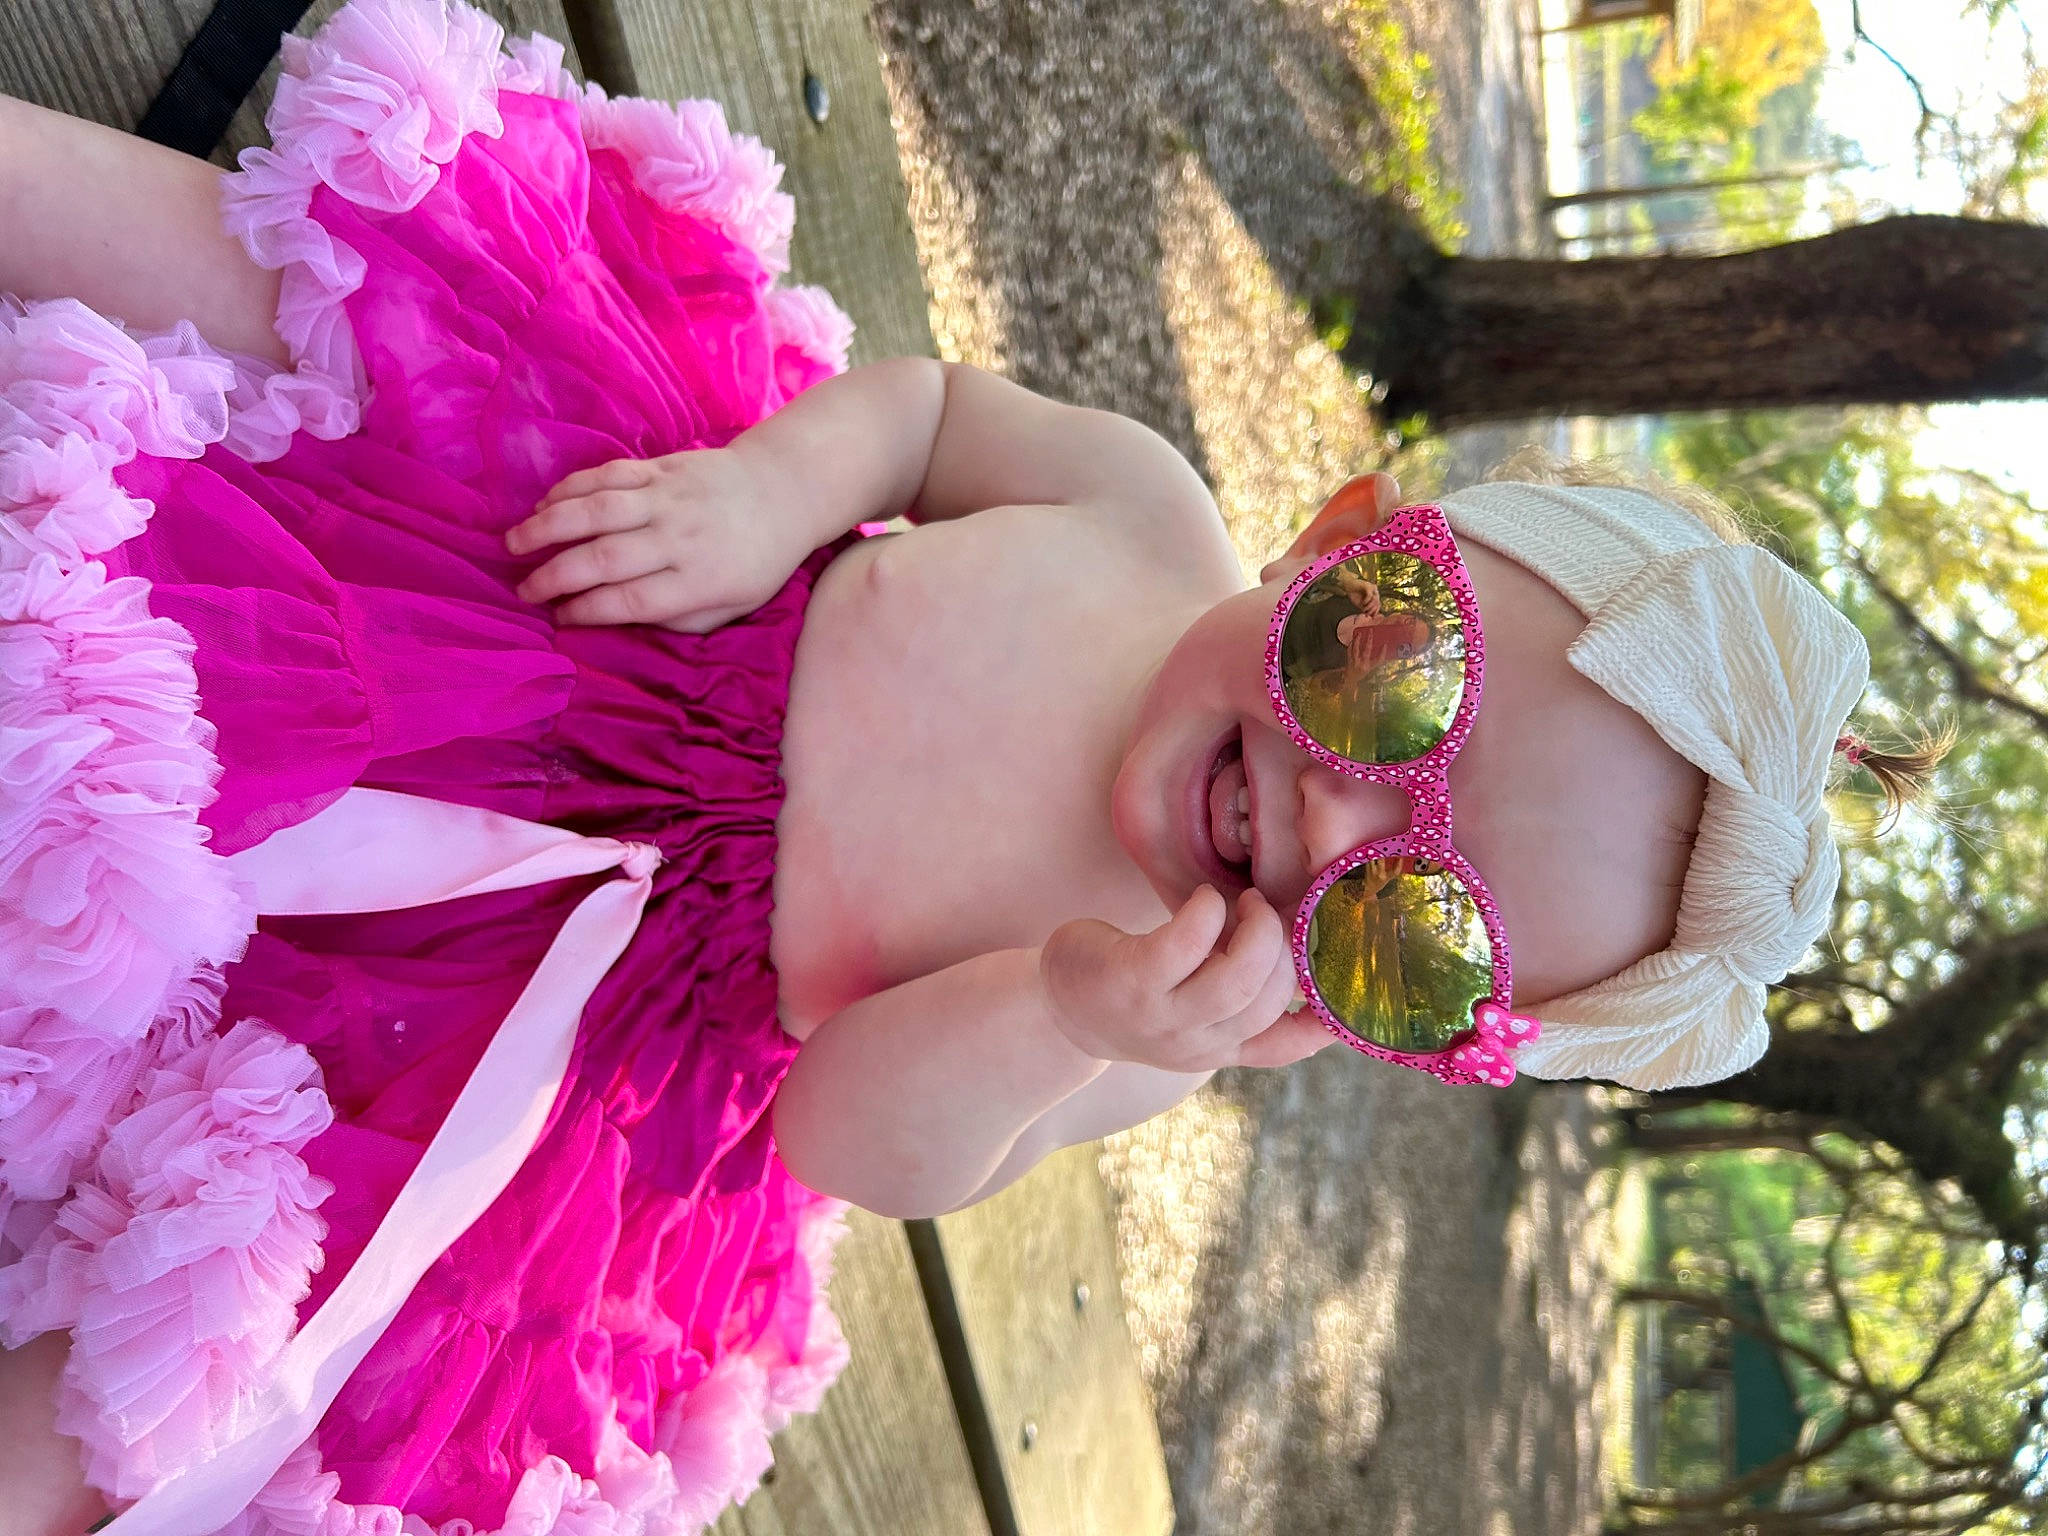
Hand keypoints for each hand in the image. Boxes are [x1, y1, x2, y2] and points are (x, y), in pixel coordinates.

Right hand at [504, 447, 800, 630]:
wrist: (783, 492)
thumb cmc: (754, 563)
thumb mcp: (732, 607)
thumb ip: (680, 620)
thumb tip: (619, 624)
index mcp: (701, 580)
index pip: (632, 601)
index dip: (587, 611)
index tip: (557, 619)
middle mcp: (681, 537)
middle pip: (606, 558)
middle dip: (556, 576)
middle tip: (524, 590)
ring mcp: (669, 497)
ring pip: (598, 510)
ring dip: (549, 526)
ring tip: (514, 544)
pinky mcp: (662, 467)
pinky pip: (607, 475)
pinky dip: (571, 489)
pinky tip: (544, 506)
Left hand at [1038, 888, 1334, 1070]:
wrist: (1057, 1007)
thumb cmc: (1138, 995)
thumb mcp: (1194, 1014)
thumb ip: (1245, 1000)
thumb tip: (1309, 963)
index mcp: (1220, 1048)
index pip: (1284, 1047)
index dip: (1325, 1025)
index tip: (1352, 992)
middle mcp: (1196, 1042)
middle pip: (1268, 998)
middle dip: (1282, 945)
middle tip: (1266, 910)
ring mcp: (1164, 1016)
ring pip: (1238, 978)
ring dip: (1253, 927)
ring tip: (1244, 902)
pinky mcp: (1134, 979)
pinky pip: (1188, 941)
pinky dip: (1207, 910)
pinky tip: (1202, 899)